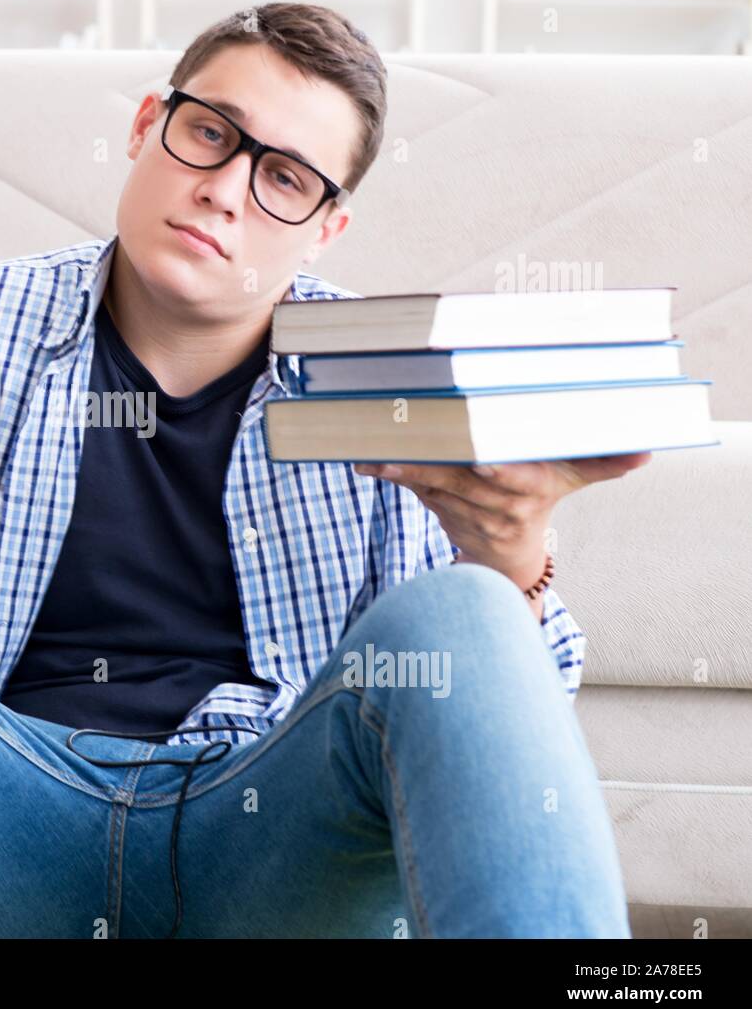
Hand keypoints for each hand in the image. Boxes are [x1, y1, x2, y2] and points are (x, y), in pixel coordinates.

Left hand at [351, 452, 653, 584]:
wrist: (506, 559)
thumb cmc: (540, 501)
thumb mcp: (573, 480)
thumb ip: (603, 462)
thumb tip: (646, 451)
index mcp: (528, 491)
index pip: (512, 480)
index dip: (497, 471)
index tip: (481, 459)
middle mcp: (492, 504)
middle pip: (458, 479)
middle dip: (429, 464)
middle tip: (398, 449)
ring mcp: (461, 510)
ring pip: (429, 485)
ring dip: (399, 469)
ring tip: (371, 452)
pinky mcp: (436, 508)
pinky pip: (413, 488)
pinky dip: (389, 472)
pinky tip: (363, 458)